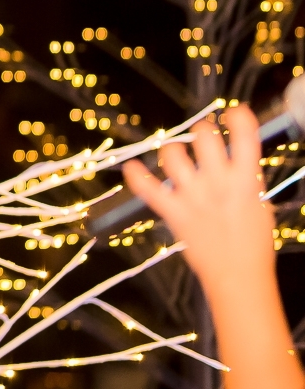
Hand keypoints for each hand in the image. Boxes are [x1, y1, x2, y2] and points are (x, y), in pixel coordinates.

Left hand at [124, 106, 272, 294]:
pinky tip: (130, 166)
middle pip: (204, 138)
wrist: (239, 277)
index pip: (245, 137)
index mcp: (246, 182)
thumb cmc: (252, 242)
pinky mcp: (174, 213)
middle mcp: (218, 184)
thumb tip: (236, 156)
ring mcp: (193, 198)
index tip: (233, 112)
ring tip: (177, 154)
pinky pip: (148, 189)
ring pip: (172, 156)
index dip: (238, 118)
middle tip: (203, 134)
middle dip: (202, 130)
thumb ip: (245, 178)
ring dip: (173, 150)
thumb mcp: (259, 204)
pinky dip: (136, 176)